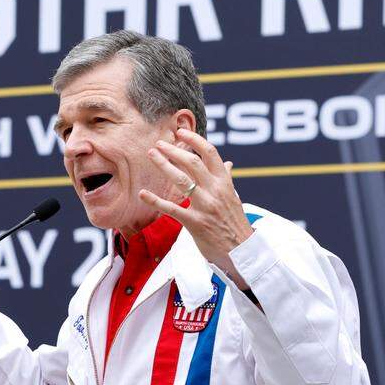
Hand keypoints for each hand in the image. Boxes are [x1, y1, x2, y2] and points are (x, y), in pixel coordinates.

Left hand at [138, 128, 253, 288]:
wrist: (242, 251)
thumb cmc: (235, 223)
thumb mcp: (233, 197)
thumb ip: (227, 179)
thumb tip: (228, 163)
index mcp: (225, 182)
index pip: (210, 153)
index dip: (194, 140)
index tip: (180, 133)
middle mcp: (215, 191)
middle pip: (193, 162)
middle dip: (174, 150)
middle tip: (159, 143)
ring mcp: (205, 206)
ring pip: (182, 180)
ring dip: (164, 165)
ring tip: (151, 155)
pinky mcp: (195, 223)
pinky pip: (172, 209)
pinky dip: (155, 200)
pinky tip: (143, 193)